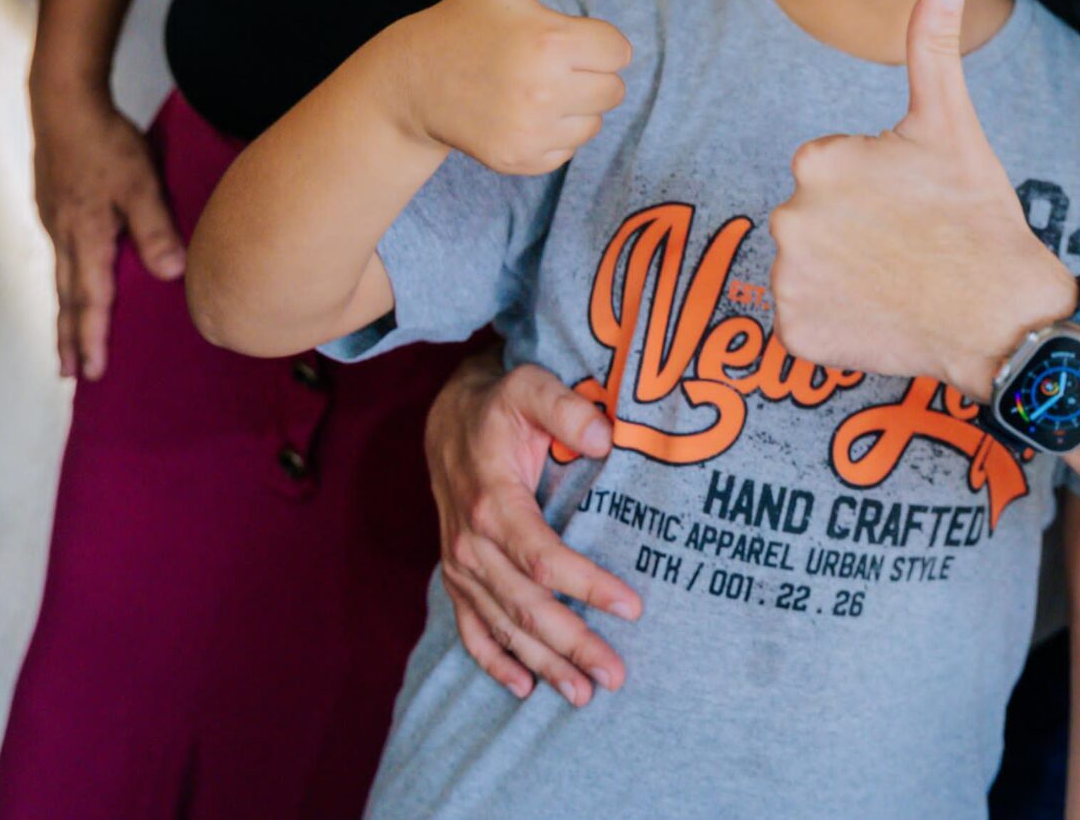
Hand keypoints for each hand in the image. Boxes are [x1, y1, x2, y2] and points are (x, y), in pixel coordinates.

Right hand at [29, 85, 181, 380]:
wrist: (62, 103)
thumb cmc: (105, 142)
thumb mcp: (141, 184)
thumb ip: (156, 229)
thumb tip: (173, 274)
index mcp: (86, 238)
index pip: (90, 301)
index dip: (92, 338)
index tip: (92, 372)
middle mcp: (64, 237)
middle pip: (67, 298)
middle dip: (71, 338)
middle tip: (71, 374)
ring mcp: (54, 222)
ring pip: (60, 278)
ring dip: (65, 314)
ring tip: (67, 340)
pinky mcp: (53, 205)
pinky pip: (60, 256)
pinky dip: (65, 282)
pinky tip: (72, 279)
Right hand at [386, 0, 636, 175]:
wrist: (414, 82)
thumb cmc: (467, 20)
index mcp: (549, 41)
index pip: (619, 49)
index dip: (592, 39)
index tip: (556, 34)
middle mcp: (543, 90)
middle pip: (614, 88)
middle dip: (587, 72)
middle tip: (543, 61)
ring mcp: (531, 130)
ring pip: (596, 120)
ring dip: (574, 104)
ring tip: (531, 86)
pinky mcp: (522, 159)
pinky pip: (571, 149)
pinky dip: (555, 134)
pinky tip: (520, 112)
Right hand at [427, 353, 643, 705]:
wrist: (449, 416)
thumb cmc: (499, 404)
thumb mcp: (530, 387)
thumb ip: (566, 409)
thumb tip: (605, 438)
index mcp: (493, 503)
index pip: (544, 559)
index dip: (587, 586)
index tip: (631, 608)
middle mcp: (471, 543)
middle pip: (526, 607)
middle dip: (572, 645)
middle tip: (614, 675)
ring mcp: (461, 565)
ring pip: (504, 626)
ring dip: (543, 663)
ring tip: (583, 693)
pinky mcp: (455, 575)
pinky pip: (469, 628)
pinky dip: (493, 660)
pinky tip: (523, 686)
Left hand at [769, 0, 1076, 399]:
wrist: (1000, 317)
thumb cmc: (976, 214)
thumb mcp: (952, 123)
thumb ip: (932, 44)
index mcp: (816, 160)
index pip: (829, 169)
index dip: (873, 187)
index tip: (911, 205)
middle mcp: (788, 218)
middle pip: (814, 216)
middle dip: (852, 228)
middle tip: (906, 243)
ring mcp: (790, 281)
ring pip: (807, 266)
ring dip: (842, 273)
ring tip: (895, 279)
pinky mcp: (796, 334)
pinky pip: (804, 318)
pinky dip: (835, 320)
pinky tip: (878, 314)